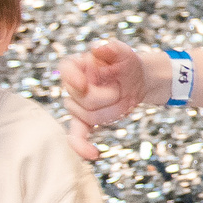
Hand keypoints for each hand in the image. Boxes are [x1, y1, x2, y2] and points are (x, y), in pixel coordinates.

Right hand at [59, 39, 153, 158]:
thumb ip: (110, 48)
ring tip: (121, 99)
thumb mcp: (122, 52)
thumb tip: (97, 48)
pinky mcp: (84, 121)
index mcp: (76, 65)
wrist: (136, 81)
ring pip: (89, 116)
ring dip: (111, 111)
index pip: (66, 70)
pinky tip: (92, 154)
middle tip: (121, 88)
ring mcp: (76, 105)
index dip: (73, 78)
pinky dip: (82, 146)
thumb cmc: (125, 63)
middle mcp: (71, 86)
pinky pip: (77, 136)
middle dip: (108, 96)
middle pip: (83, 99)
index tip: (84, 83)